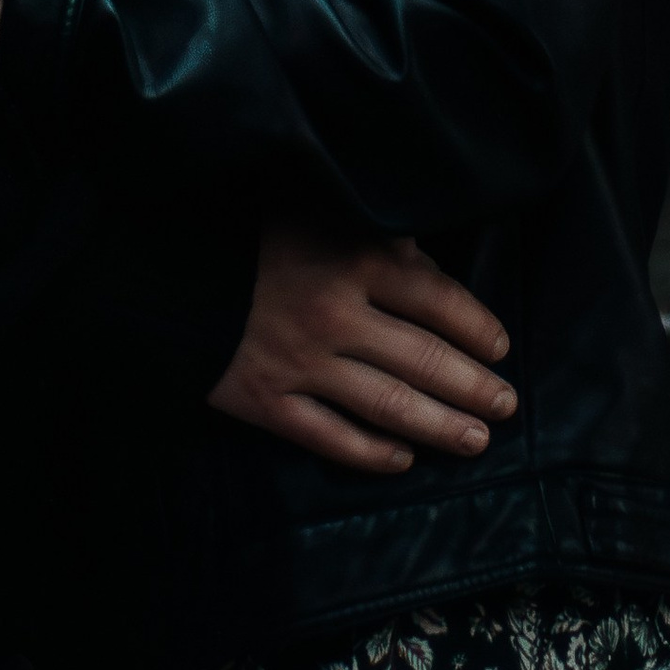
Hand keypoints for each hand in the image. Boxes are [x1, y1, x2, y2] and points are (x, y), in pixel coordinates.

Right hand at [211, 221, 516, 475]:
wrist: (163, 264)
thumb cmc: (251, 227)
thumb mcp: (322, 208)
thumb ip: (378, 238)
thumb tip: (429, 273)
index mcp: (355, 257)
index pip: (438, 299)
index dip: (477, 328)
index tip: (500, 347)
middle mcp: (337, 315)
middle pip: (424, 360)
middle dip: (473, 387)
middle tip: (507, 406)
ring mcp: (302, 364)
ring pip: (388, 406)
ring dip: (440, 426)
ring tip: (476, 440)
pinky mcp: (267, 402)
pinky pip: (330, 438)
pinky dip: (371, 453)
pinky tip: (402, 461)